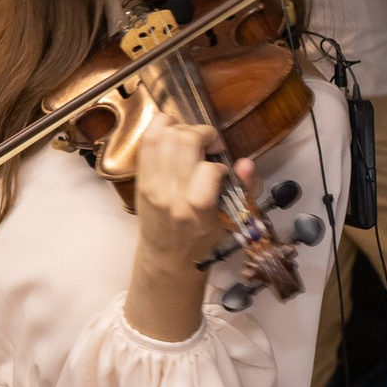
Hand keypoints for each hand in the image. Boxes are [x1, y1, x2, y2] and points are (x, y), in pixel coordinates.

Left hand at [131, 119, 243, 270]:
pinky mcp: (140, 179)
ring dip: (182, 128)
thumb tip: (245, 163)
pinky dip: (162, 129)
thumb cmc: (203, 241)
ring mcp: (151, 185)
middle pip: (184, 140)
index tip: (222, 172)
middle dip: (203, 134)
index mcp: (196, 209)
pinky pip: (147, 141)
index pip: (209, 169)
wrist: (166, 258)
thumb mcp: (232, 221)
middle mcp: (170, 194)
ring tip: (192, 140)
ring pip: (162, 134)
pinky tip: (175, 138)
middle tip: (209, 146)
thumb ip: (245, 190)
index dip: (220, 163)